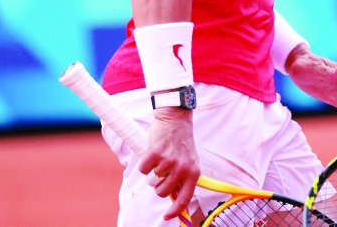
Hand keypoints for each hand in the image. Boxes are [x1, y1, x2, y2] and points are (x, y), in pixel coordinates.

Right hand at [138, 107, 200, 221]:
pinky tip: (152, 153)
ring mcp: (169, 161)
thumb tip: (174, 198)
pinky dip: (144, 163)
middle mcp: (182, 169)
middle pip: (162, 192)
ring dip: (151, 172)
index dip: (175, 211)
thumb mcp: (189, 161)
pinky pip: (143, 169)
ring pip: (151, 181)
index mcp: (193, 173)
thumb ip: (183, 178)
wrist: (176, 119)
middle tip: (161, 171)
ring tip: (159, 158)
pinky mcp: (155, 154)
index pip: (185, 198)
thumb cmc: (181, 142)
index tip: (167, 217)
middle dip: (158, 185)